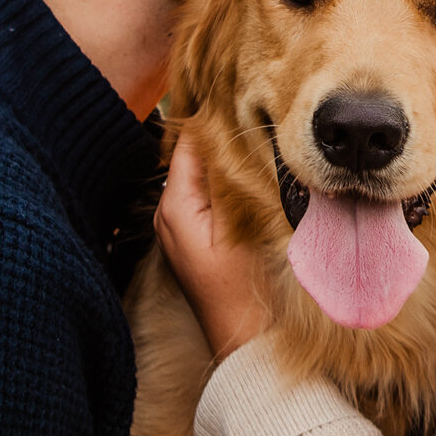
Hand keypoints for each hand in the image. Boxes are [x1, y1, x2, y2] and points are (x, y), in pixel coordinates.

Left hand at [154, 130, 270, 358]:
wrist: (249, 341)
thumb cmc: (245, 289)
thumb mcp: (238, 225)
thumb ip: (229, 176)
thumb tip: (227, 128)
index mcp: (173, 204)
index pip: (189, 139)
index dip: (217, 115)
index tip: (248, 93)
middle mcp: (169, 211)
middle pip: (197, 155)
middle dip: (227, 135)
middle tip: (263, 111)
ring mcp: (182, 227)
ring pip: (207, 175)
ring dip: (232, 159)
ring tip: (266, 136)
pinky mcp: (198, 238)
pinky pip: (211, 196)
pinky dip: (231, 182)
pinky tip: (259, 175)